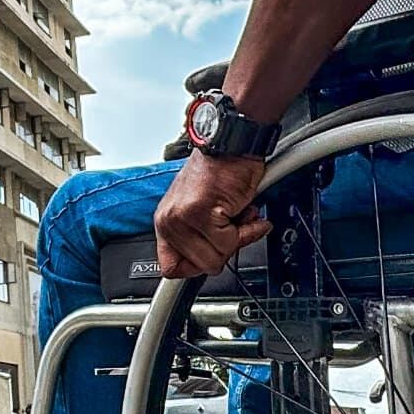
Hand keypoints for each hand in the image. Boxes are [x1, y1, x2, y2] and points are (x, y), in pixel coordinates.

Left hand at [154, 151, 270, 277]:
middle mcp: (168, 221)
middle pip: (201, 266)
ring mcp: (182, 218)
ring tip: (240, 214)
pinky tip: (247, 210)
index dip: (198, 266)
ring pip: (216, 258)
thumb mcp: (202, 210)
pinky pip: (229, 242)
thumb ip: (201, 238)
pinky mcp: (200, 213)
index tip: (215, 254)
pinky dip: (248, 229)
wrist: (234, 145)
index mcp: (165, 221)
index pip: (171, 267)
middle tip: (234, 225)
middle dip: (226, 249)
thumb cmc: (222, 172)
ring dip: (238, 238)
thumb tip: (211, 263)